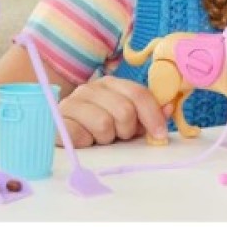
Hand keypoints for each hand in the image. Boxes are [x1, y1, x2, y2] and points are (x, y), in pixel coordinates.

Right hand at [56, 75, 172, 147]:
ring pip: (104, 124)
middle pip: (124, 110)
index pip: (139, 94)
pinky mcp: (57, 121)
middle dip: (127, 130)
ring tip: (99, 137)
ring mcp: (71, 103)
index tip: (160, 135)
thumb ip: (146, 112)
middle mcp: (90, 88)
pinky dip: (87, 142)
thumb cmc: (97, 125)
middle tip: (119, 135)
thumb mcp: (125, 118)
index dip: (153, 115)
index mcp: (110, 83)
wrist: (59, 130)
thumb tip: (169, 108)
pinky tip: (84, 139)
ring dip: (106, 138)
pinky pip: (80, 136)